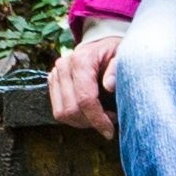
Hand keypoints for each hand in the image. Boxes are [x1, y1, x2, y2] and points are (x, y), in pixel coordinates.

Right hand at [50, 19, 132, 134]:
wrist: (101, 44)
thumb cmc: (114, 52)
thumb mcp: (123, 57)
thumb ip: (117, 70)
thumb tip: (109, 86)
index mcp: (82, 60)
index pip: (85, 99)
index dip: (97, 119)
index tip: (110, 131)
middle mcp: (64, 66)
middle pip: (71, 110)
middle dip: (91, 122)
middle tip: (109, 121)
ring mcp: (55, 73)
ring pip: (62, 113)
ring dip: (81, 122)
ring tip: (99, 117)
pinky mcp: (52, 81)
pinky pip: (58, 110)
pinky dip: (74, 117)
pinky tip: (89, 112)